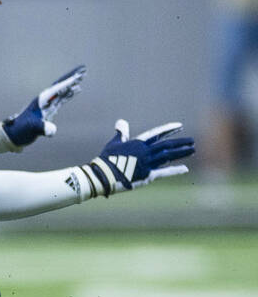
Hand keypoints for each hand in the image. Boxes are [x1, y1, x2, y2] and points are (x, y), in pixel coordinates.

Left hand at [0, 65, 85, 150]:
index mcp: (41, 100)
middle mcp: (44, 100)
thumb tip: (52, 131)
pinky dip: (70, 93)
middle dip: (71, 77)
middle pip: (60, 85)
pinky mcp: (49, 110)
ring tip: (83, 75)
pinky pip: (62, 98)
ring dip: (72, 83)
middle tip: (83, 69)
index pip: (57, 88)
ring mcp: (47, 104)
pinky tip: (77, 89)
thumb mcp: (32, 128)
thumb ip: (42, 128)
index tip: (78, 76)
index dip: (68, 82)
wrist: (14, 135)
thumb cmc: (21, 130)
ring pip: (62, 90)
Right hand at [79, 119, 194, 197]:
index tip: (179, 125)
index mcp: (138, 143)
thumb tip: (121, 121)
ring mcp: (148, 163)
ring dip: (181, 152)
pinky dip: (175, 170)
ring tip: (192, 150)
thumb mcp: (114, 143)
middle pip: (167, 145)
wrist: (104, 174)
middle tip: (192, 141)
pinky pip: (164, 172)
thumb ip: (121, 133)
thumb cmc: (107, 158)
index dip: (168, 129)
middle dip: (180, 142)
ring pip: (168, 156)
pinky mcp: (147, 175)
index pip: (157, 133)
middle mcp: (146, 152)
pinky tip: (185, 168)